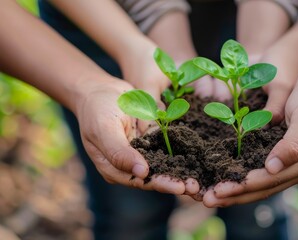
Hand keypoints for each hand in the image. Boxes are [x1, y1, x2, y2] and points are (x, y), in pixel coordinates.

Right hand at [74, 77, 198, 194]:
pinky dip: (181, 154)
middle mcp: (128, 165)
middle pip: (155, 177)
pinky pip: (167, 150)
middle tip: (196, 187)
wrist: (99, 90)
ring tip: (199, 178)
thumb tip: (141, 173)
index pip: (140, 180)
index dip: (161, 184)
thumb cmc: (96, 109)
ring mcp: (140, 153)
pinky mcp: (150, 142)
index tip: (180, 187)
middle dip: (176, 182)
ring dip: (181, 172)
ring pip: (164, 166)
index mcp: (113, 168)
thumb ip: (119, 152)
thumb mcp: (104, 129)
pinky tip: (196, 159)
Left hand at [202, 69, 297, 206]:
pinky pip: (257, 168)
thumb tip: (272, 168)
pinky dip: (240, 174)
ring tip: (210, 195)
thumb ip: (294, 145)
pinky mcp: (280, 152)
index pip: (268, 181)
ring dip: (234, 189)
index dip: (242, 187)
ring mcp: (288, 162)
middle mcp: (296, 168)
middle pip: (261, 188)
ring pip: (258, 182)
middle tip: (206, 200)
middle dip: (233, 195)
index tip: (218, 191)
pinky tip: (224, 175)